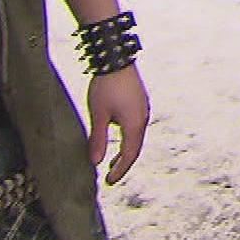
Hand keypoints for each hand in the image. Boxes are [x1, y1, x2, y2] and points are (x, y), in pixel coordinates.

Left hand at [86, 64, 149, 184]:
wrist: (116, 58)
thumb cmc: (107, 85)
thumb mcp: (98, 114)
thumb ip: (98, 139)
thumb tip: (95, 162)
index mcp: (134, 125)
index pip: (129, 156)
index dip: (120, 171)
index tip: (109, 182)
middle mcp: (143, 118)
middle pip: (135, 148)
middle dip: (123, 163)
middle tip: (111, 175)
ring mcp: (143, 109)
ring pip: (136, 137)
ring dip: (126, 150)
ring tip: (112, 160)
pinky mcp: (140, 101)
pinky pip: (136, 126)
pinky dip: (128, 137)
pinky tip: (118, 134)